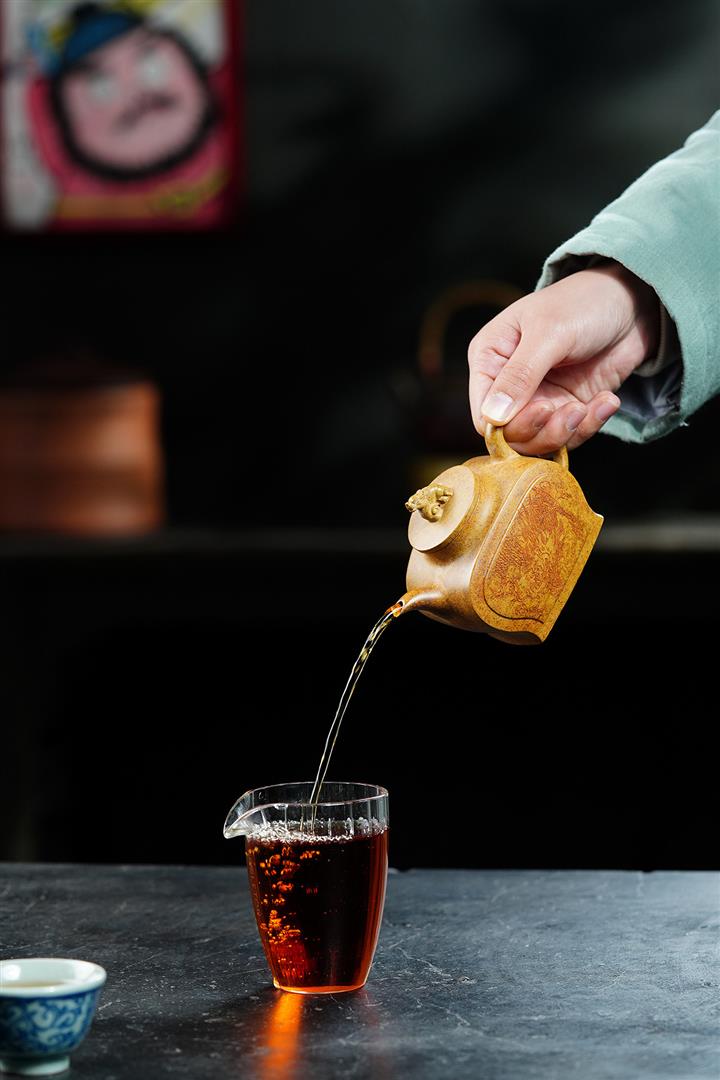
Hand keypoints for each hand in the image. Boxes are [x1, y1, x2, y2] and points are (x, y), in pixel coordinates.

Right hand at [467, 263, 660, 452]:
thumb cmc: (583, 302)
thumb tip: (492, 416)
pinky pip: (570, 435)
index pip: (483, 413)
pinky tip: (606, 401)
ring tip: (587, 407)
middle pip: (510, 435)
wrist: (631, 301)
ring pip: (539, 441)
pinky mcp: (567, 407)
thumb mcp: (549, 333)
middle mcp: (509, 384)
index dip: (507, 424)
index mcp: (490, 359)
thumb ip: (520, 375)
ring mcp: (539, 398)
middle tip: (571, 410)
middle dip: (541, 430)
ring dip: (566, 431)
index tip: (543, 408)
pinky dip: (589, 425)